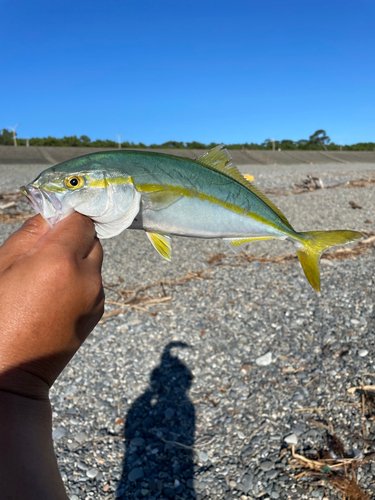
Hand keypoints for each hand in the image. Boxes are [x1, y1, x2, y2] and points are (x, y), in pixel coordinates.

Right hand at [0, 213, 103, 398]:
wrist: (12, 371)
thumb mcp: (2, 266)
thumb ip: (30, 234)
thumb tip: (51, 214)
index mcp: (61, 260)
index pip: (81, 219)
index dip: (68, 215)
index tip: (55, 217)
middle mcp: (87, 276)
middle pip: (92, 238)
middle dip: (73, 237)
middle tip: (46, 249)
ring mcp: (96, 296)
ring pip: (95, 260)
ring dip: (78, 258)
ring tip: (48, 276)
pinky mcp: (99, 311)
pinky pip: (94, 282)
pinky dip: (81, 278)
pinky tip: (56, 294)